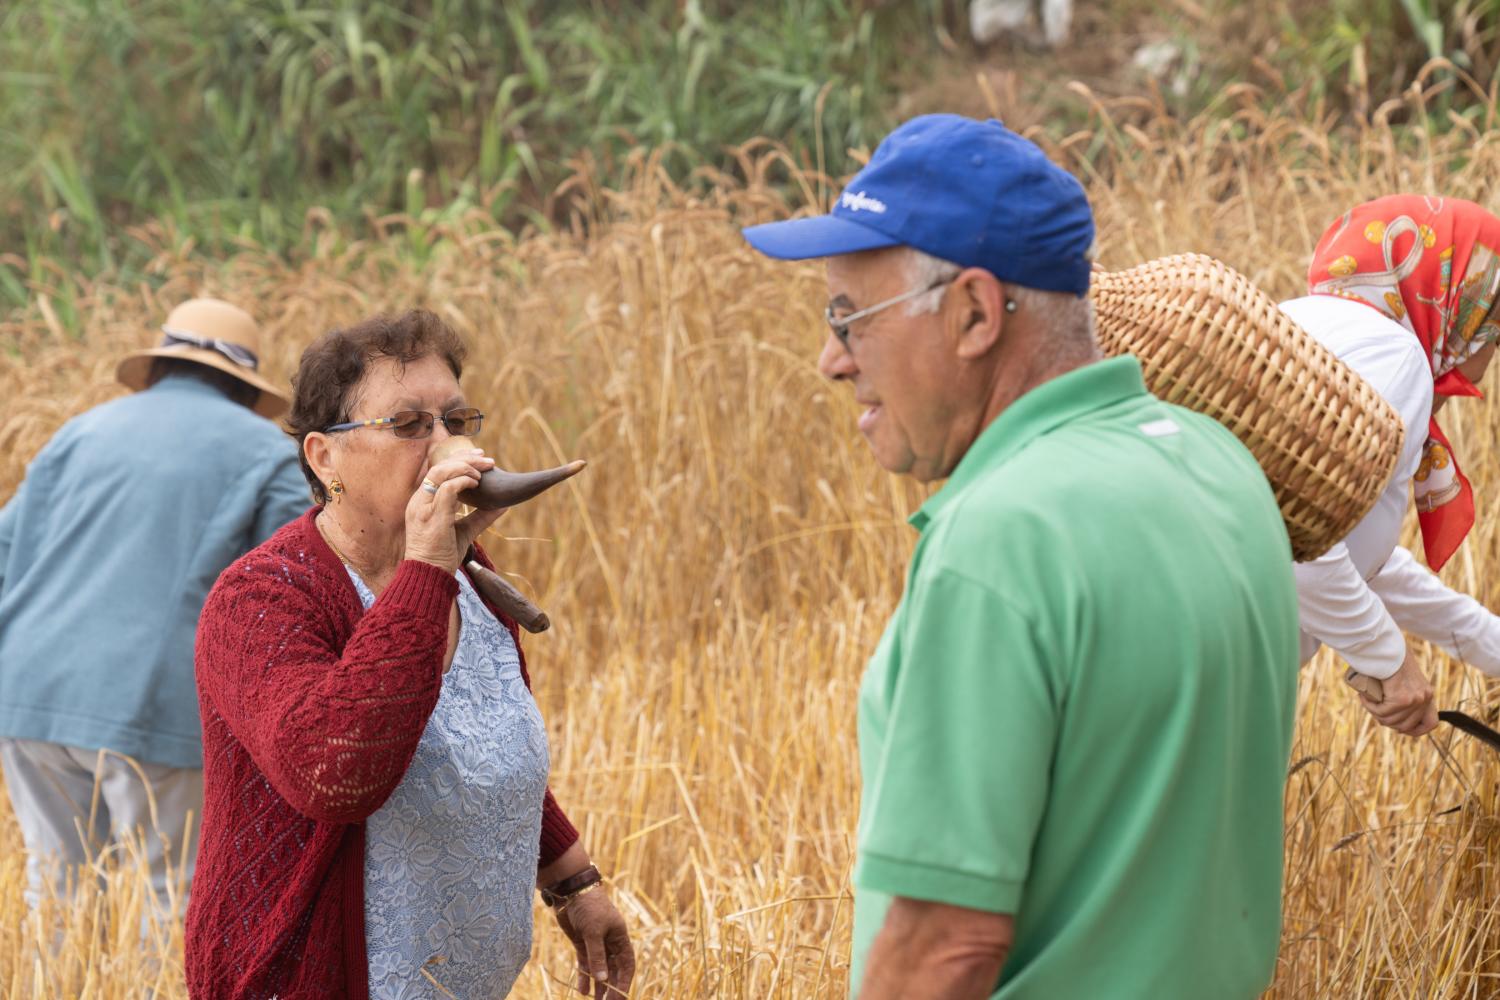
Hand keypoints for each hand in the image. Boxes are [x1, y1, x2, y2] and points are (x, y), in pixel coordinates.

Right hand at [403, 452, 503, 572]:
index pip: (437, 471)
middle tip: (486, 459)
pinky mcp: (432, 516)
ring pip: (441, 472)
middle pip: (439, 467)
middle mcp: (420, 501)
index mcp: (423, 502)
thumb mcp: (465, 531)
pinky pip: (447, 489)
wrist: (429, 576)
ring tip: (483, 472)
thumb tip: (503, 504)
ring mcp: (423, 507)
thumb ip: (481, 516)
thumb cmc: (443, 556)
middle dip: (464, 459)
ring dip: (465, 467)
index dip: (458, 460)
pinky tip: (476, 483)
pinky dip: (463, 482)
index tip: (478, 458)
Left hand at [554, 886, 634, 997]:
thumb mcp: (594, 931)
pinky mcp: (582, 943)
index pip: (627, 964)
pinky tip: (583, 990)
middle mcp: (610, 942)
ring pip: (599, 969)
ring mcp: (596, 944)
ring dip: (598, 985)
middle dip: (611, 987)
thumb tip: (602, 979)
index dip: (625, 981)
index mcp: (620, 937)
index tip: (620, 997)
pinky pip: (585, 964)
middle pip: (614, 969)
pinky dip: (585, 977)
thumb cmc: (589, 907)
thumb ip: (597, 956)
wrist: (571, 892)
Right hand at [1351, 649, 1436, 736]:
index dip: (1415, 730)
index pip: (1431, 723)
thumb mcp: (1402, 679)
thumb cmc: (1389, 658)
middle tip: (1375, 709)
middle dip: (1387, 721)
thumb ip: (1404, 694)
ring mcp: (1414, 699)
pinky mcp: (1401, 699)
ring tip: (1367, 700)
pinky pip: (1381, 712)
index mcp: (1427, 694)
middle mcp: (1425, 698)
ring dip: (1375, 712)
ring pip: (1390, 720)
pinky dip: (1369, 706)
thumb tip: (1392, 716)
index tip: (1399, 728)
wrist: (1385, 646)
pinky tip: (1363, 697)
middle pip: (1405, 726)